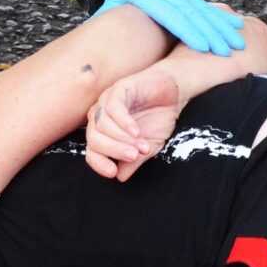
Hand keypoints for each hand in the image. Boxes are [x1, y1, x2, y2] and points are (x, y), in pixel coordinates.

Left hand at [85, 66, 183, 180]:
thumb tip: (120, 177)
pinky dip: (123, 122)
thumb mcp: (149, 146)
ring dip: (122, 138)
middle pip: (94, 138)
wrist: (174, 94)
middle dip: (113, 150)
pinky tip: (136, 131)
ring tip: (141, 145)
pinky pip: (114, 107)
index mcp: (104, 133)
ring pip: (102, 124)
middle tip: (133, 156)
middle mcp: (100, 117)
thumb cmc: (158, 118)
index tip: (113, 173)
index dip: (99, 163)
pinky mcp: (119, 89)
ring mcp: (107, 102)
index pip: (92, 151)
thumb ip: (134, 161)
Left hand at [98, 0, 245, 55]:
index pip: (170, 15)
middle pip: (192, 15)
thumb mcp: (110, 0)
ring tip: (239, 43)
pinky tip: (237, 26)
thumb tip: (93, 46)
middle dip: (212, 34)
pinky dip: (222, 17)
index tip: (203, 46)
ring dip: (223, 28)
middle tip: (228, 52)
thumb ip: (106, 20)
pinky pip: (206, 6)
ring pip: (204, 11)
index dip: (187, 31)